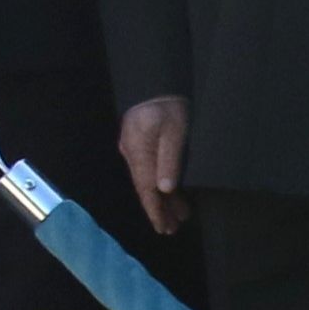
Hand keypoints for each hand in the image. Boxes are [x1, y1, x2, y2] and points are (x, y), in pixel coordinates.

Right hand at [116, 97, 190, 238]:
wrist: (154, 80)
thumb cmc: (168, 106)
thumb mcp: (175, 131)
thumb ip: (170, 159)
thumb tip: (164, 189)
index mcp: (139, 154)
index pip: (146, 189)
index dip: (155, 210)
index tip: (164, 228)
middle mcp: (132, 154)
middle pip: (145, 188)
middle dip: (159, 209)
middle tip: (172, 229)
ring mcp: (133, 149)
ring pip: (147, 180)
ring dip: (161, 198)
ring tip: (176, 215)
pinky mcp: (138, 143)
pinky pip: (147, 170)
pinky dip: (158, 183)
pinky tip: (168, 191)